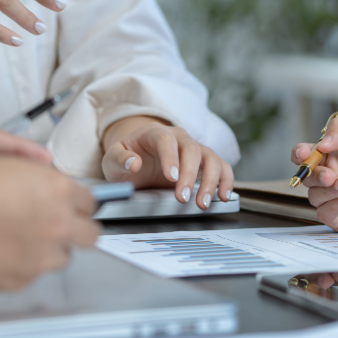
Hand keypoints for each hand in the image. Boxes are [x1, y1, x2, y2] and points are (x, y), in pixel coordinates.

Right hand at [0, 156, 100, 291]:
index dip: (76, 203)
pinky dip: (21, 266)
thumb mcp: (0, 161)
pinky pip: (32, 274)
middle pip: (90, 235)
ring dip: (48, 250)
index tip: (69, 205)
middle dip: (76, 230)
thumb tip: (49, 182)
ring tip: (18, 239)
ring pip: (62, 258)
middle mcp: (55, 225)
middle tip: (56, 226)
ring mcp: (40, 257)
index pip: (91, 201)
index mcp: (55, 189)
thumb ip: (35, 174)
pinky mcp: (21, 281)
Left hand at [101, 117, 233, 209]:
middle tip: (183, 198)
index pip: (166, 140)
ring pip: (211, 158)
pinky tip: (223, 197)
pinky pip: (222, 167)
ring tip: (202, 203)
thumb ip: (119, 159)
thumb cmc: (125, 158)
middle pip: (192, 149)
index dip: (170, 157)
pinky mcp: (204, 162)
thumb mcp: (112, 159)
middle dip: (189, 175)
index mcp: (155, 133)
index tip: (171, 178)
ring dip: (210, 181)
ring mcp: (194, 149)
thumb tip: (134, 163)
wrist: (137, 157)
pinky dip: (225, 181)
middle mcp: (179, 138)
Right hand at [292, 119, 337, 233]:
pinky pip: (325, 213)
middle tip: (329, 174)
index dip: (300, 153)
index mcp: (336, 156)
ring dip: (326, 189)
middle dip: (312, 174)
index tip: (304, 153)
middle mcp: (333, 177)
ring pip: (313, 195)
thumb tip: (320, 142)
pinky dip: (333, 204)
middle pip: (306, 176)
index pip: (306, 155)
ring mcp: (337, 199)